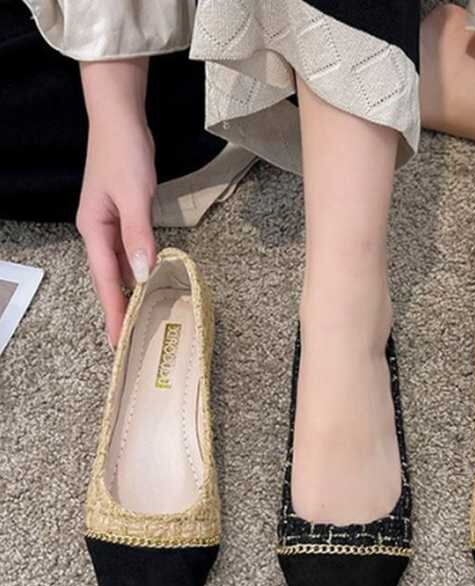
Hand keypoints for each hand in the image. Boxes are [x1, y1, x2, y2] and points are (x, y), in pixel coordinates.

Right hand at [75, 59, 155, 348]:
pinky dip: (137, 270)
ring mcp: (110, 224)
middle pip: (108, 277)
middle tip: (127, 339)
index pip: (105, 279)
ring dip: (127, 291)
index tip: (117, 339)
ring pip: (119, 267)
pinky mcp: (124, 217)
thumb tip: (142, 274)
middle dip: (117, 308)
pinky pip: (129, 252)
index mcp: (94, 229)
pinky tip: (146, 281)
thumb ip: (138, 235)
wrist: (121, 121)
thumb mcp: (134, 196)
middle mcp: (98, 231)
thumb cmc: (124, 155)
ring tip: (137, 319)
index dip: (112, 309)